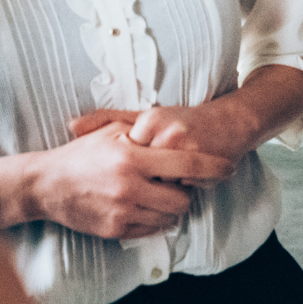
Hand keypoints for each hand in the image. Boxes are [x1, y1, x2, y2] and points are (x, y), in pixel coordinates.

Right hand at [26, 122, 233, 239]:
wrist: (45, 185)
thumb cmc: (82, 154)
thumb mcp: (113, 131)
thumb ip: (146, 130)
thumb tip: (177, 135)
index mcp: (132, 157)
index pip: (187, 165)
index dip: (214, 167)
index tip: (229, 167)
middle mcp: (130, 186)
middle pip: (183, 199)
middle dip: (187, 192)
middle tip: (178, 184)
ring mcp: (122, 211)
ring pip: (169, 217)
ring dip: (171, 208)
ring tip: (158, 194)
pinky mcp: (115, 230)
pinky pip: (151, 229)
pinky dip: (153, 219)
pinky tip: (143, 205)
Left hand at [70, 67, 302, 183]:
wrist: (232, 122)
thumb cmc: (184, 122)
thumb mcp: (143, 117)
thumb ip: (106, 119)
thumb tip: (70, 126)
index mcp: (148, 120)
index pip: (127, 158)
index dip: (133, 168)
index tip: (139, 164)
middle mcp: (165, 131)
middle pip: (146, 175)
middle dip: (153, 180)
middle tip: (160, 173)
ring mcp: (186, 147)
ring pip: (165, 184)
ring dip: (172, 184)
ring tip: (180, 170)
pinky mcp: (204, 161)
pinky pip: (186, 186)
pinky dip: (191, 184)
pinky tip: (196, 173)